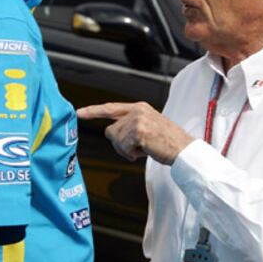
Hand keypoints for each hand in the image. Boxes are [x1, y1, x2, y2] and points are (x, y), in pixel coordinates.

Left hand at [77, 102, 193, 164]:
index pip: (111, 108)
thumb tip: (110, 133)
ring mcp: (138, 120)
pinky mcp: (139, 132)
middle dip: (119, 144)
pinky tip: (145, 151)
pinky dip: (131, 154)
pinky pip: (123, 147)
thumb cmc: (167, 142)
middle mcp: (137, 110)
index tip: (79, 112)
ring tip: (145, 149)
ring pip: (116, 141)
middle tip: (137, 149)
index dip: (94, 111)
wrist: (183, 149)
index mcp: (139, 107)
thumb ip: (129, 126)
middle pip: (111, 131)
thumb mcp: (148, 126)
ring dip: (127, 150)